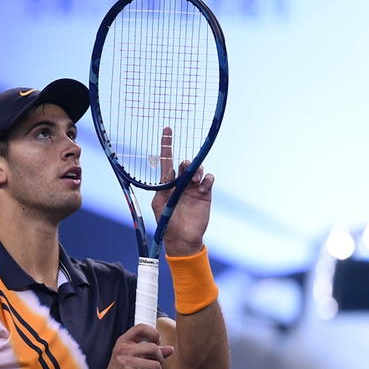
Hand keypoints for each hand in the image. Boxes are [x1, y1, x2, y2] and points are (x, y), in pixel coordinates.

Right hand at [94, 324, 174, 368]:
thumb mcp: (131, 358)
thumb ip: (150, 352)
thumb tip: (170, 349)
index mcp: (123, 343)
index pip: (141, 328)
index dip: (154, 333)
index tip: (157, 342)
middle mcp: (123, 351)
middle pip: (153, 348)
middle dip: (160, 358)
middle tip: (156, 364)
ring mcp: (127, 364)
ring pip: (156, 365)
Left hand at [150, 127, 213, 256]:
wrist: (183, 239)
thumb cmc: (167, 222)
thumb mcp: (159, 204)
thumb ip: (163, 187)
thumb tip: (170, 170)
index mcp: (168, 184)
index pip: (167, 160)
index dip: (166, 144)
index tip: (167, 129)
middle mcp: (181, 183)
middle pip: (184, 164)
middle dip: (185, 164)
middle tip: (186, 169)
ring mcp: (194, 188)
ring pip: (198, 170)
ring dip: (196, 171)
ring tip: (194, 181)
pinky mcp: (205, 194)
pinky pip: (209, 180)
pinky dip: (207, 179)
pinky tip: (203, 186)